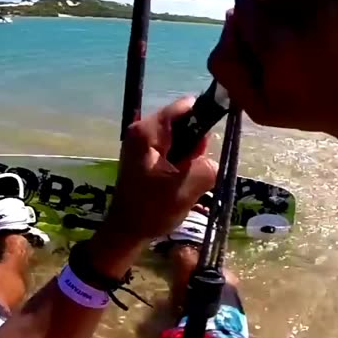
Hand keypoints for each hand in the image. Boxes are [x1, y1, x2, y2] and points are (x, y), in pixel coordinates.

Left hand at [105, 98, 217, 243]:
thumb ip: (205, 167)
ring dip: (189, 157)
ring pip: (181, 137)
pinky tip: (179, 181)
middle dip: (195, 144)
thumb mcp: (185, 190)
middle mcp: (142, 130)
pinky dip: (181, 163)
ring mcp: (142, 143)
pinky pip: (172, 150)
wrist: (126, 231)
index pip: (186, 107)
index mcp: (148, 132)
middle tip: (192, 170)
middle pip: (184, 122)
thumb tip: (211, 160)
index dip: (205, 118)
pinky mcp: (145, 155)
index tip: (211, 144)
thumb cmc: (151, 210)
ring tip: (185, 179)